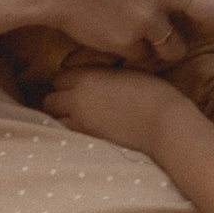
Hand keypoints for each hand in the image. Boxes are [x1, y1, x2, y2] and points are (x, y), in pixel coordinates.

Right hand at [44, 0, 213, 68]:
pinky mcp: (129, 41)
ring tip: (148, 38)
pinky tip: (120, 36)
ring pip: (178, 48)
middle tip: (197, 31)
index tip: (191, 5)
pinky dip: (136, 51)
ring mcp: (148, 17)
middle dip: (210, 27)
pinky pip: (145, 56)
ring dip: (167, 47)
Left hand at [46, 65, 187, 149]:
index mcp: (87, 77)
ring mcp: (82, 123)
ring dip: (62, 118)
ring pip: (55, 120)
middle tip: (72, 101)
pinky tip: (87, 129)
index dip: (67, 80)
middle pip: (49, 100)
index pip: (59, 77)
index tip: (76, 83)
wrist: (164, 122)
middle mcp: (77, 99)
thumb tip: (96, 77)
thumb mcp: (126, 72)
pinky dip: (72, 132)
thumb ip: (104, 74)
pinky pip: (69, 134)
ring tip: (76, 118)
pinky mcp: (90, 140)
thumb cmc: (153, 92)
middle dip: (57, 100)